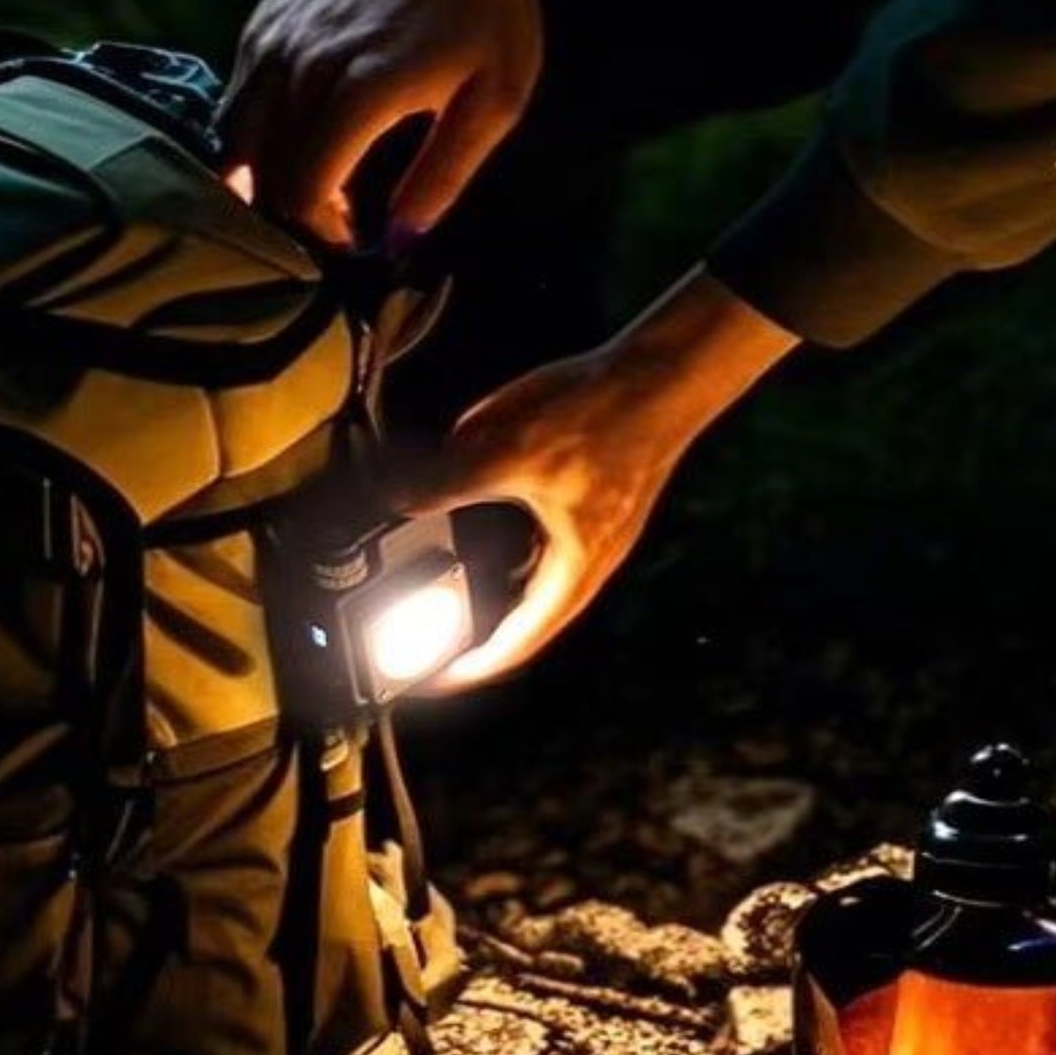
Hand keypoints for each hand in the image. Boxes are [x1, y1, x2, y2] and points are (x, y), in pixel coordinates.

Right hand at [222, 0, 547, 245]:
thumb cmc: (487, 3)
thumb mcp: (495, 99)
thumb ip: (444, 176)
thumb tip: (400, 242)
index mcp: (361, 87)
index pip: (304, 191)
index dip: (323, 234)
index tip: (354, 242)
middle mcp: (304, 63)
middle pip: (266, 174)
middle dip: (294, 214)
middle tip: (338, 221)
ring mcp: (275, 39)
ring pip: (238, 139)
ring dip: (267, 179)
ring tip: (315, 187)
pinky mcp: (265, 23)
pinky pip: (237, 99)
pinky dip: (256, 136)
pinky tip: (298, 142)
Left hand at [388, 270, 801, 686]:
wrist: (660, 374)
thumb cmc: (600, 415)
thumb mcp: (503, 449)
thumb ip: (445, 481)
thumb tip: (394, 500)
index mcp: (574, 568)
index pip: (519, 641)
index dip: (474, 666)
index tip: (436, 680)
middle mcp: (591, 561)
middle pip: (533, 623)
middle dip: (485, 639)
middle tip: (442, 649)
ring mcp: (599, 533)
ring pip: (542, 585)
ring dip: (502, 597)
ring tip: (459, 602)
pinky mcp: (599, 504)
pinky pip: (548, 548)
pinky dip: (515, 556)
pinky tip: (492, 537)